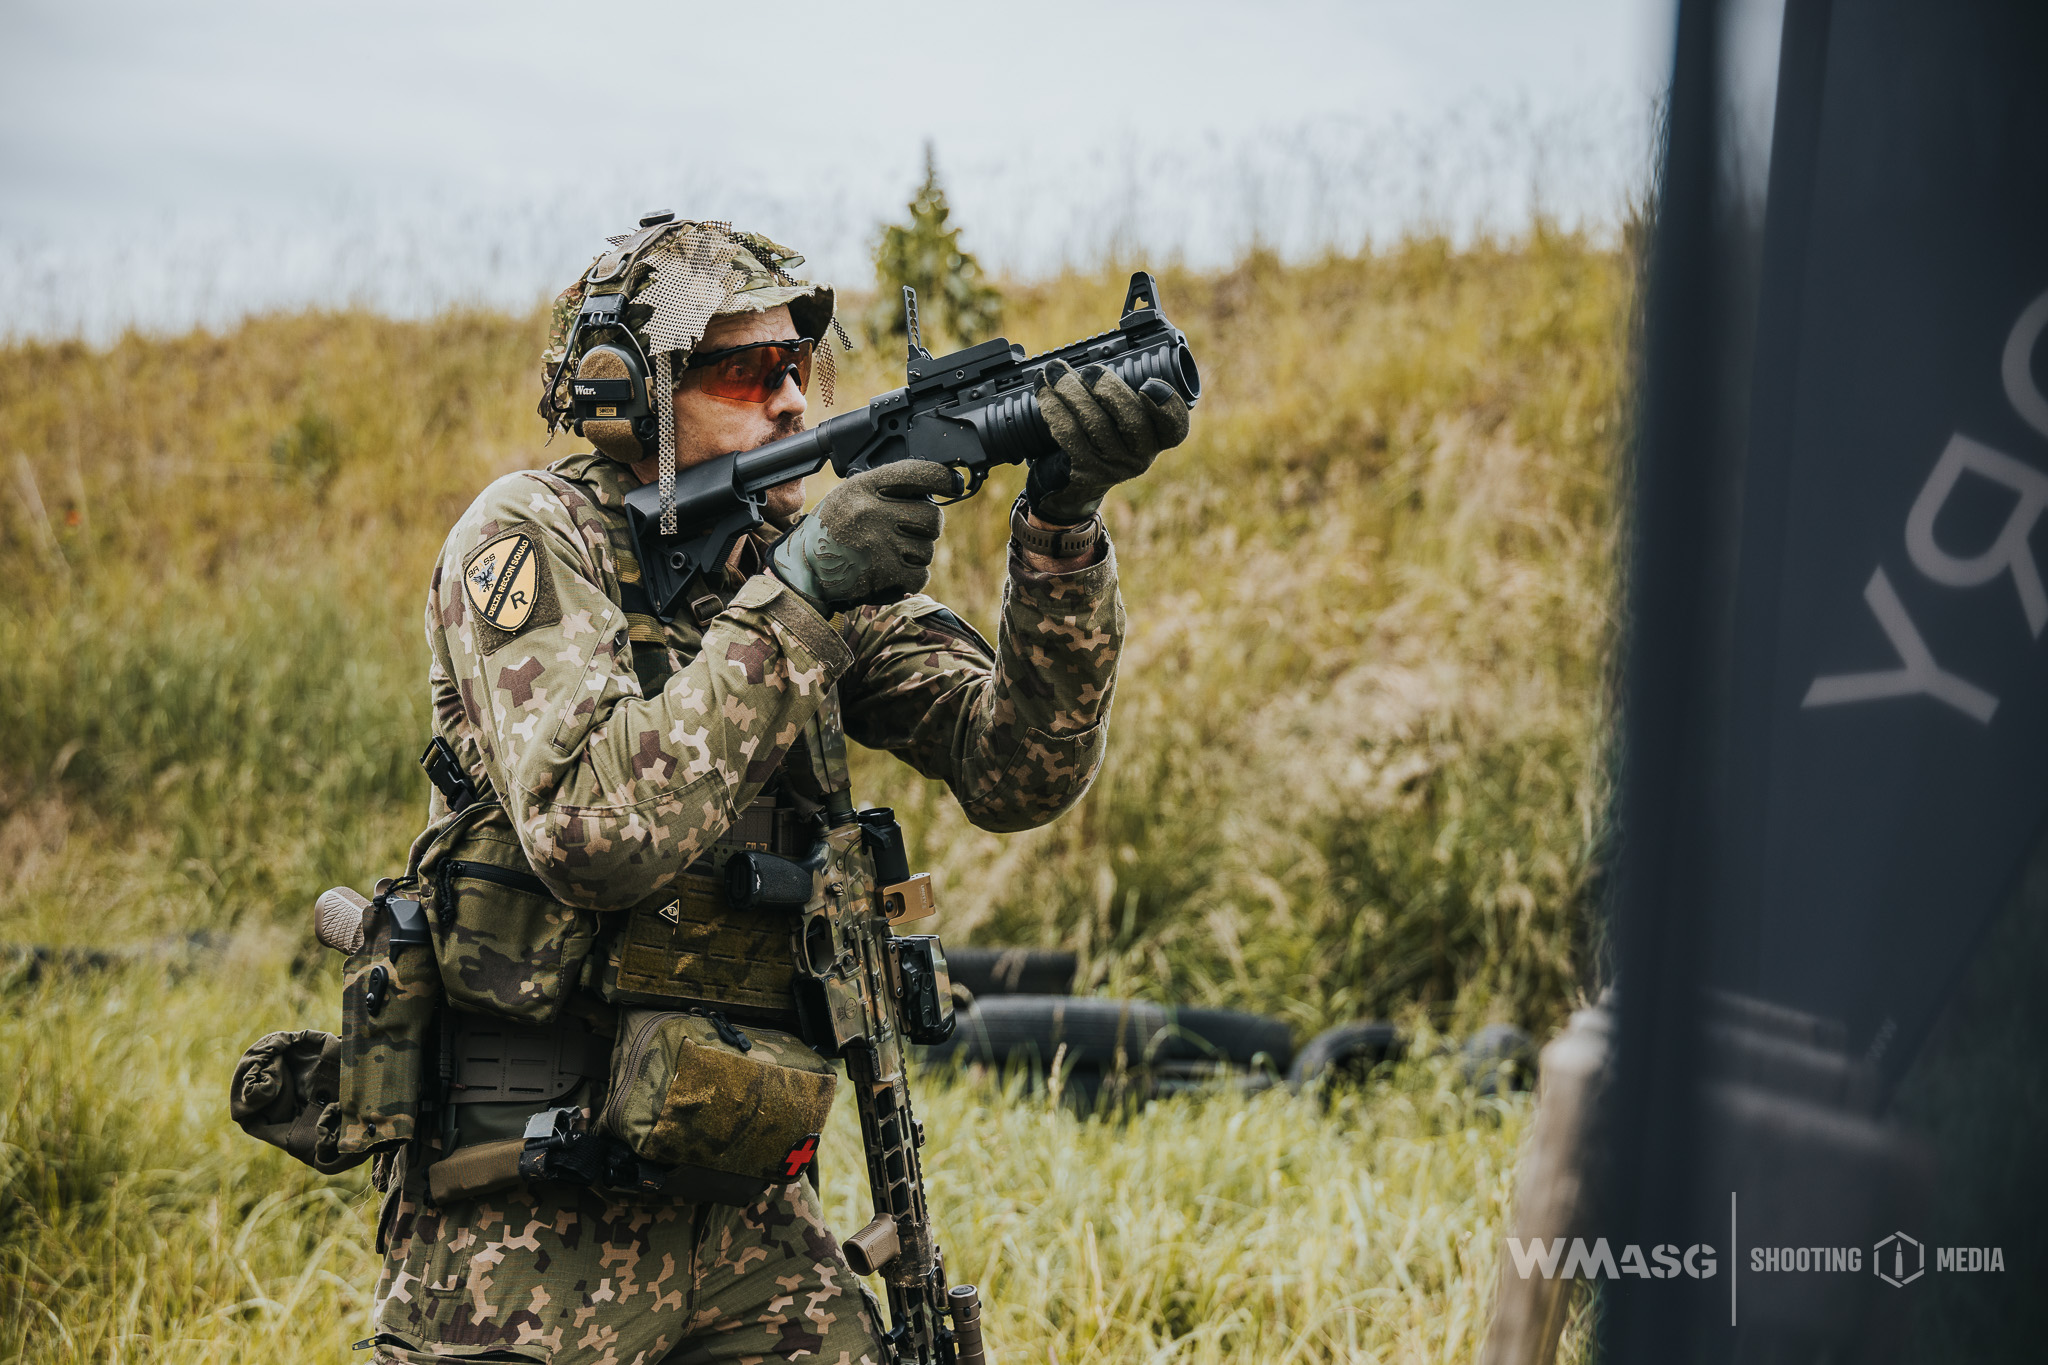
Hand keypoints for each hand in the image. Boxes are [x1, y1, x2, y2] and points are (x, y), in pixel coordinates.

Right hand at [771, 461, 960, 611]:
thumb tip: (931, 489)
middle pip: (932, 517)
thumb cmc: (830, 531)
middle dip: (928, 527)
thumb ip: (884, 490)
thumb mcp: (849, 497)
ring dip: (916, 555)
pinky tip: (894, 572)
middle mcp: (873, 511)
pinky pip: (921, 575)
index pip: (916, 473)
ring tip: (891, 554)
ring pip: (928, 549)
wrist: (804, 570)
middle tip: (911, 532)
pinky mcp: (884, 573)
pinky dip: (912, 577)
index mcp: (864, 487)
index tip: (953, 483)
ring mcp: (880, 543)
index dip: (942, 478)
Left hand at [1026, 358, 1190, 524]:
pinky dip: (1054, 408)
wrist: (1069, 487)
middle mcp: (1140, 457)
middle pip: (1133, 420)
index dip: (1167, 406)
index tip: (1148, 385)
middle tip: (1089, 370)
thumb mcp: (1118, 424)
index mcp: (1156, 439)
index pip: (1175, 427)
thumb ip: (1120, 396)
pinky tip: (1044, 392)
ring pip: (1096, 424)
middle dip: (1108, 388)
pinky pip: (1069, 434)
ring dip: (1071, 391)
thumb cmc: (1097, 441)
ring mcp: (1113, 467)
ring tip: (1054, 371)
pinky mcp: (1084, 471)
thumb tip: (1099, 352)